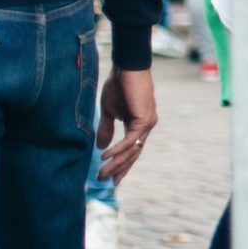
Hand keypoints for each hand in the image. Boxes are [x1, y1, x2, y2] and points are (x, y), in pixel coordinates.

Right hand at [95, 67, 158, 183]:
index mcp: (138, 125)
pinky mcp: (144, 120)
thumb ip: (106, 129)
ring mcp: (147, 124)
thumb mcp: (108, 111)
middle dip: (118, 169)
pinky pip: (130, 140)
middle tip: (105, 181)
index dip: (121, 164)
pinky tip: (105, 157)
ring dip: (116, 163)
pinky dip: (117, 149)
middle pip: (132, 154)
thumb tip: (100, 147)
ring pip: (131, 150)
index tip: (111, 177)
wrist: (126, 67)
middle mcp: (145, 127)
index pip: (131, 149)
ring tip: (102, 173)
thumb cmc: (118, 85)